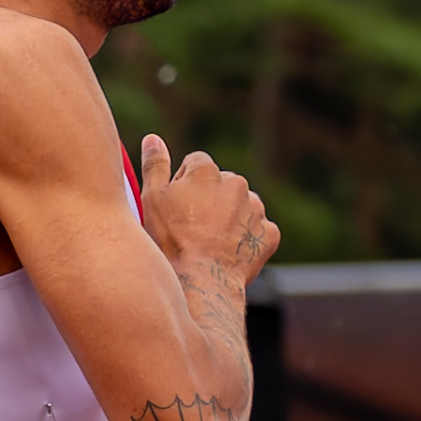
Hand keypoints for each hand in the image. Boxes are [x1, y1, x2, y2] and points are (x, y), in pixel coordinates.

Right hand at [136, 135, 276, 299]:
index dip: (183, 184)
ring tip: (211, 242)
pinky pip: (258, 230)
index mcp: (207, 171)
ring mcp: (255, 209)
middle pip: (220, 183)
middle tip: (192, 227)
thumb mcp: (152, 199)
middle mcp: (236, 183)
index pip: (195, 164)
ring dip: (229, 217)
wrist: (201, 282)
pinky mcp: (268, 234)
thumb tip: (153, 138)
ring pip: (241, 205)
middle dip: (209, 199)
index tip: (176, 207)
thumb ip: (155, 164)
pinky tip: (230, 252)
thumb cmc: (171, 241)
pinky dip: (247, 238)